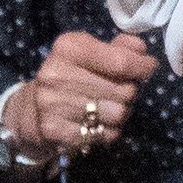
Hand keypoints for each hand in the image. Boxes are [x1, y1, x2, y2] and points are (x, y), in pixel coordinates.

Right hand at [2, 32, 156, 160]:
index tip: (149, 67)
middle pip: (124, 91)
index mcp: (68, 48)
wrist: (33, 109)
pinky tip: (96, 123)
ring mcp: (53, 103)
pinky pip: (104, 135)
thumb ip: (120, 48)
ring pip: (118, 115)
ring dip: (121, 114)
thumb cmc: (72, 76)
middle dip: (131, 92)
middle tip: (122, 92)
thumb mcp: (91, 52)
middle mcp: (56, 73)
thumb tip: (141, 50)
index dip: (142, 67)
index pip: (120, 61)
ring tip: (108, 108)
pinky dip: (108, 132)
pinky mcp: (54, 130)